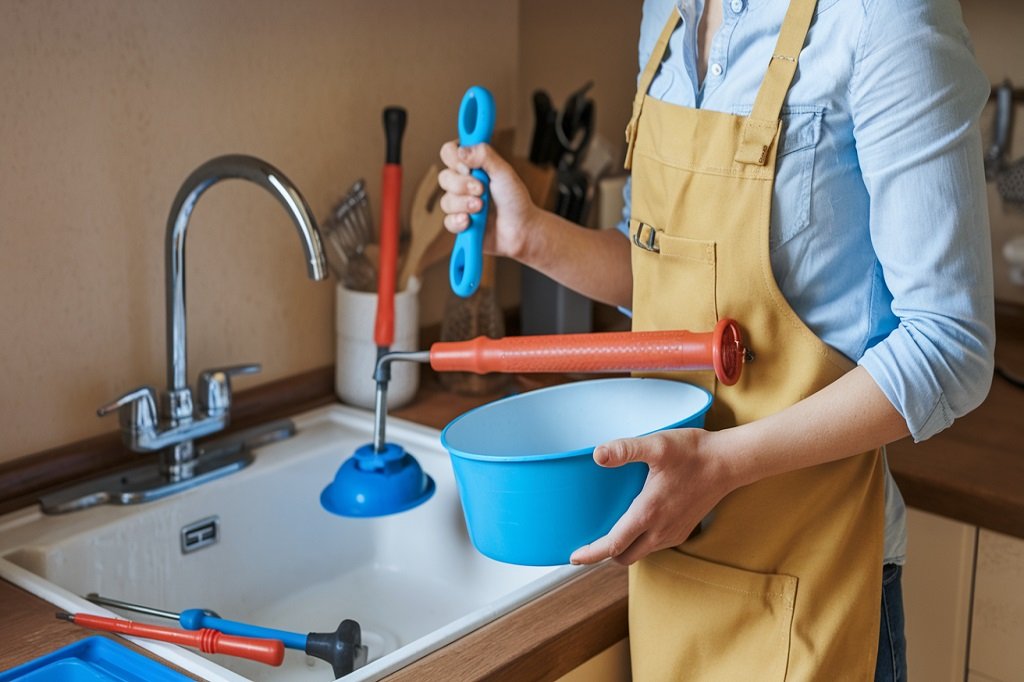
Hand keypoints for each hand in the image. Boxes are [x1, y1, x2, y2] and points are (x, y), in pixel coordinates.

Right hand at [438, 141, 536, 259]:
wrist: (521, 229)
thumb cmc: (515, 200)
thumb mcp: (503, 172)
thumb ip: (484, 156)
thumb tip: (462, 150)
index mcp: (473, 166)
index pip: (449, 152)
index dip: (454, 158)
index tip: (468, 167)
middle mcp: (463, 183)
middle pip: (444, 177)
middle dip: (462, 185)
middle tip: (482, 190)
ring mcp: (460, 204)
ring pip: (446, 201)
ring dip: (464, 204)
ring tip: (481, 208)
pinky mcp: (460, 223)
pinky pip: (448, 221)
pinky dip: (460, 222)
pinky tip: (470, 222)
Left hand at [569, 428, 736, 565]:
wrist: (729, 462)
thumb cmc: (693, 452)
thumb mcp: (657, 445)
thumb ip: (625, 450)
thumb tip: (597, 454)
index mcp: (648, 513)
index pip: (613, 545)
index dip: (590, 554)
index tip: (573, 557)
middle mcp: (660, 530)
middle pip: (624, 556)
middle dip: (605, 553)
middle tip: (588, 541)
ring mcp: (674, 533)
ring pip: (641, 552)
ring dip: (624, 547)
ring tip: (610, 530)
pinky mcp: (684, 529)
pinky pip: (655, 544)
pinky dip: (641, 541)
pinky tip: (637, 522)